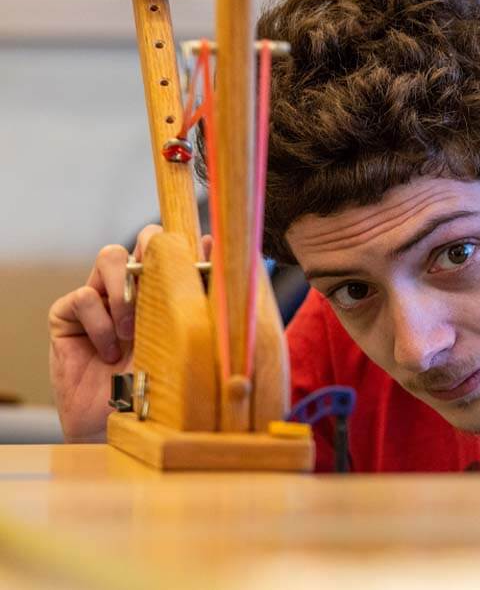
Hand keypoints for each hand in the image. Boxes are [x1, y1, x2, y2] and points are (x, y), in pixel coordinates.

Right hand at [48, 226, 210, 441]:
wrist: (114, 426)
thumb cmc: (153, 390)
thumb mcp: (183, 347)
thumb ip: (199, 310)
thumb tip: (225, 273)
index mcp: (165, 293)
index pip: (175, 250)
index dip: (187, 243)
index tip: (205, 250)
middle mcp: (133, 288)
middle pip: (143, 238)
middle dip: (153, 250)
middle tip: (161, 278)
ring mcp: (101, 298)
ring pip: (110, 256)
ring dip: (125, 291)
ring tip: (132, 331)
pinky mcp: (68, 315)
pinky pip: (83, 297)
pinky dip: (99, 324)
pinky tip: (108, 353)